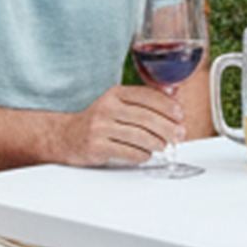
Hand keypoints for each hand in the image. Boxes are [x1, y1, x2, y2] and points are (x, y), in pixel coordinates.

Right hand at [53, 85, 180, 168]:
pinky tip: (146, 154)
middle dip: (168, 128)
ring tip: (165, 146)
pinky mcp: (97, 146)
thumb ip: (145, 99)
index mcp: (115, 94)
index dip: (168, 106)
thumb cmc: (100, 121)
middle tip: (179, 135)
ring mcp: (100, 127)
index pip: (147, 96)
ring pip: (140, 136)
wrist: (66, 137)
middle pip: (146, 117)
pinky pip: (128, 152)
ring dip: (158, 143)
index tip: (180, 115)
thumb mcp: (119, 103)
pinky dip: (142, 154)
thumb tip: (175, 92)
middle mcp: (107, 107)